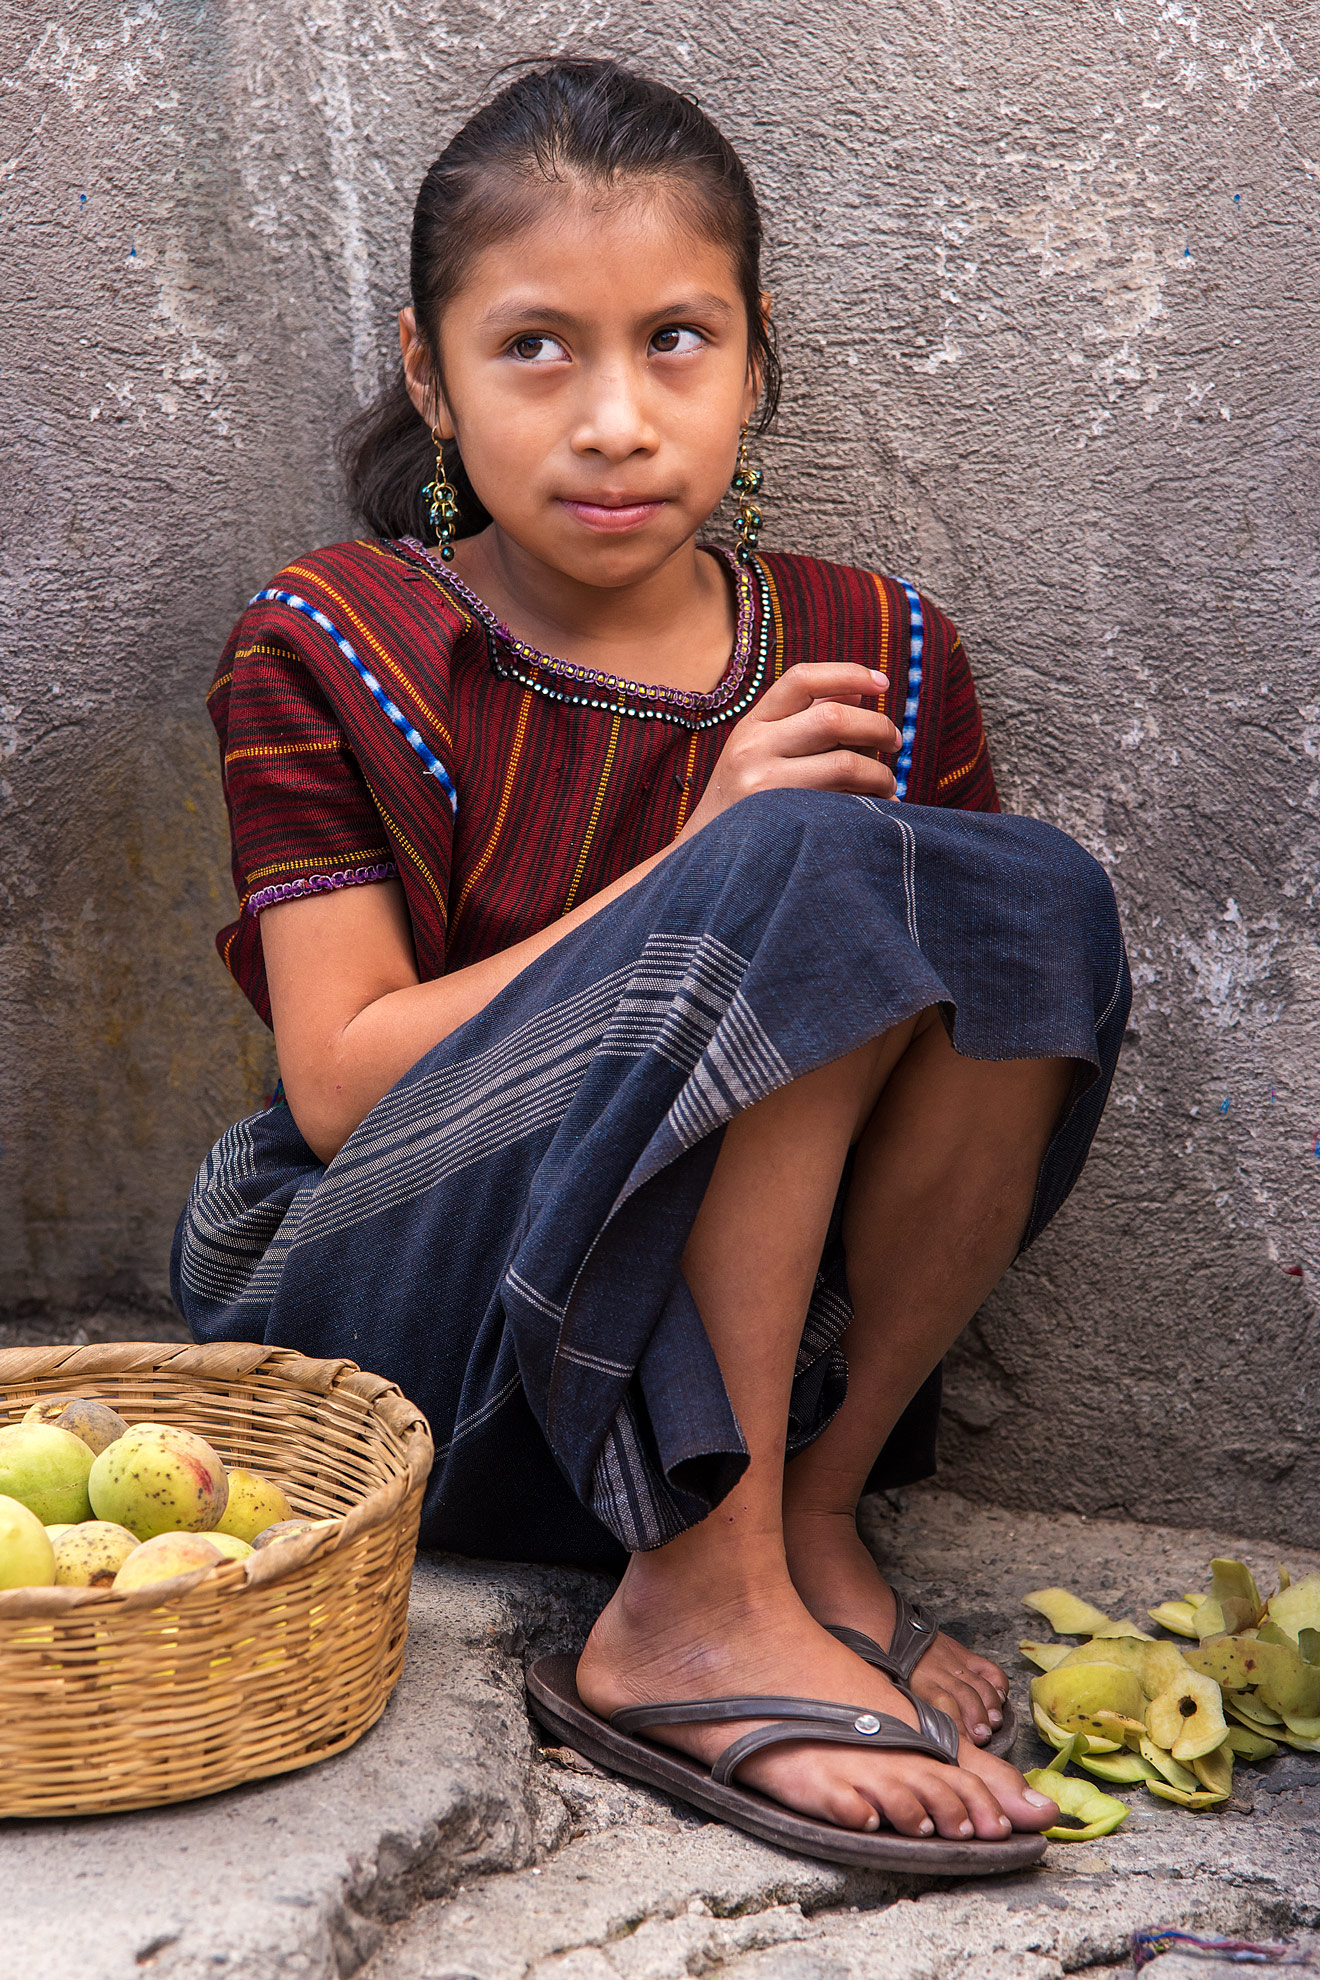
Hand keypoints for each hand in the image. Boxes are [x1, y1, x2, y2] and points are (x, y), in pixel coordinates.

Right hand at [680, 663, 900, 839]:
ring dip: (879, 773)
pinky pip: (842, 804)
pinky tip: (875, 809)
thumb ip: (807, 717)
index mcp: (752, 724)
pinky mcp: (784, 822)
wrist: (707, 854)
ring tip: (886, 784)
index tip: (882, 683)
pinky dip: (869, 804)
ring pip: (845, 764)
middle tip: (894, 742)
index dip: (848, 673)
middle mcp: (754, 749)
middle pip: (833, 718)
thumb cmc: (745, 796)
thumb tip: (859, 693)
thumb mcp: (762, 748)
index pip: (802, 680)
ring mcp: (766, 787)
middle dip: (877, 727)